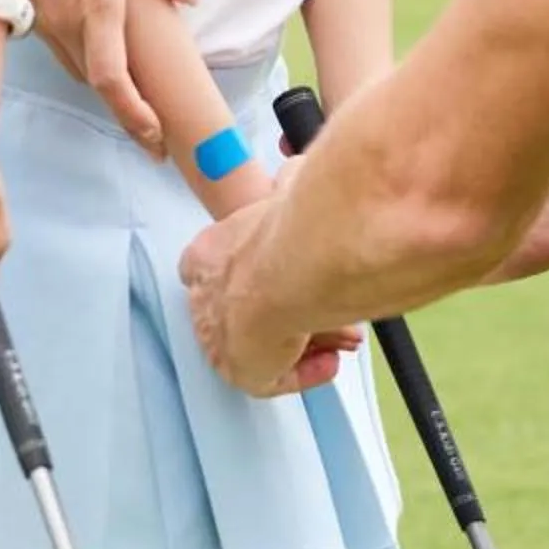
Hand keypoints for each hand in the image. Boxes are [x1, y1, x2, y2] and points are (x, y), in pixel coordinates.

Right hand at [18, 0, 192, 148]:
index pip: (113, 77)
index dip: (134, 114)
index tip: (155, 134)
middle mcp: (67, 18)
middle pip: (97, 83)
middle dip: (126, 111)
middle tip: (156, 138)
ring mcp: (43, 16)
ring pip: (78, 68)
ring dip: (106, 89)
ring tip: (136, 106)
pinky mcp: (30, 8)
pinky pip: (62, 49)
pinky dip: (85, 63)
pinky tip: (102, 58)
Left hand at [183, 196, 362, 397]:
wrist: (290, 268)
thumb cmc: (292, 228)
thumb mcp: (285, 192)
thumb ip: (288, 187)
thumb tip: (296, 170)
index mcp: (206, 254)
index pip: (210, 269)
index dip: (251, 275)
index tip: (286, 275)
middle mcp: (204, 298)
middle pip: (248, 311)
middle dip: (292, 312)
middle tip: (328, 311)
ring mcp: (218, 337)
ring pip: (265, 343)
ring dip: (307, 340)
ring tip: (344, 336)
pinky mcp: (238, 369)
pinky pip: (272, 378)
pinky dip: (303, 373)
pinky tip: (329, 363)